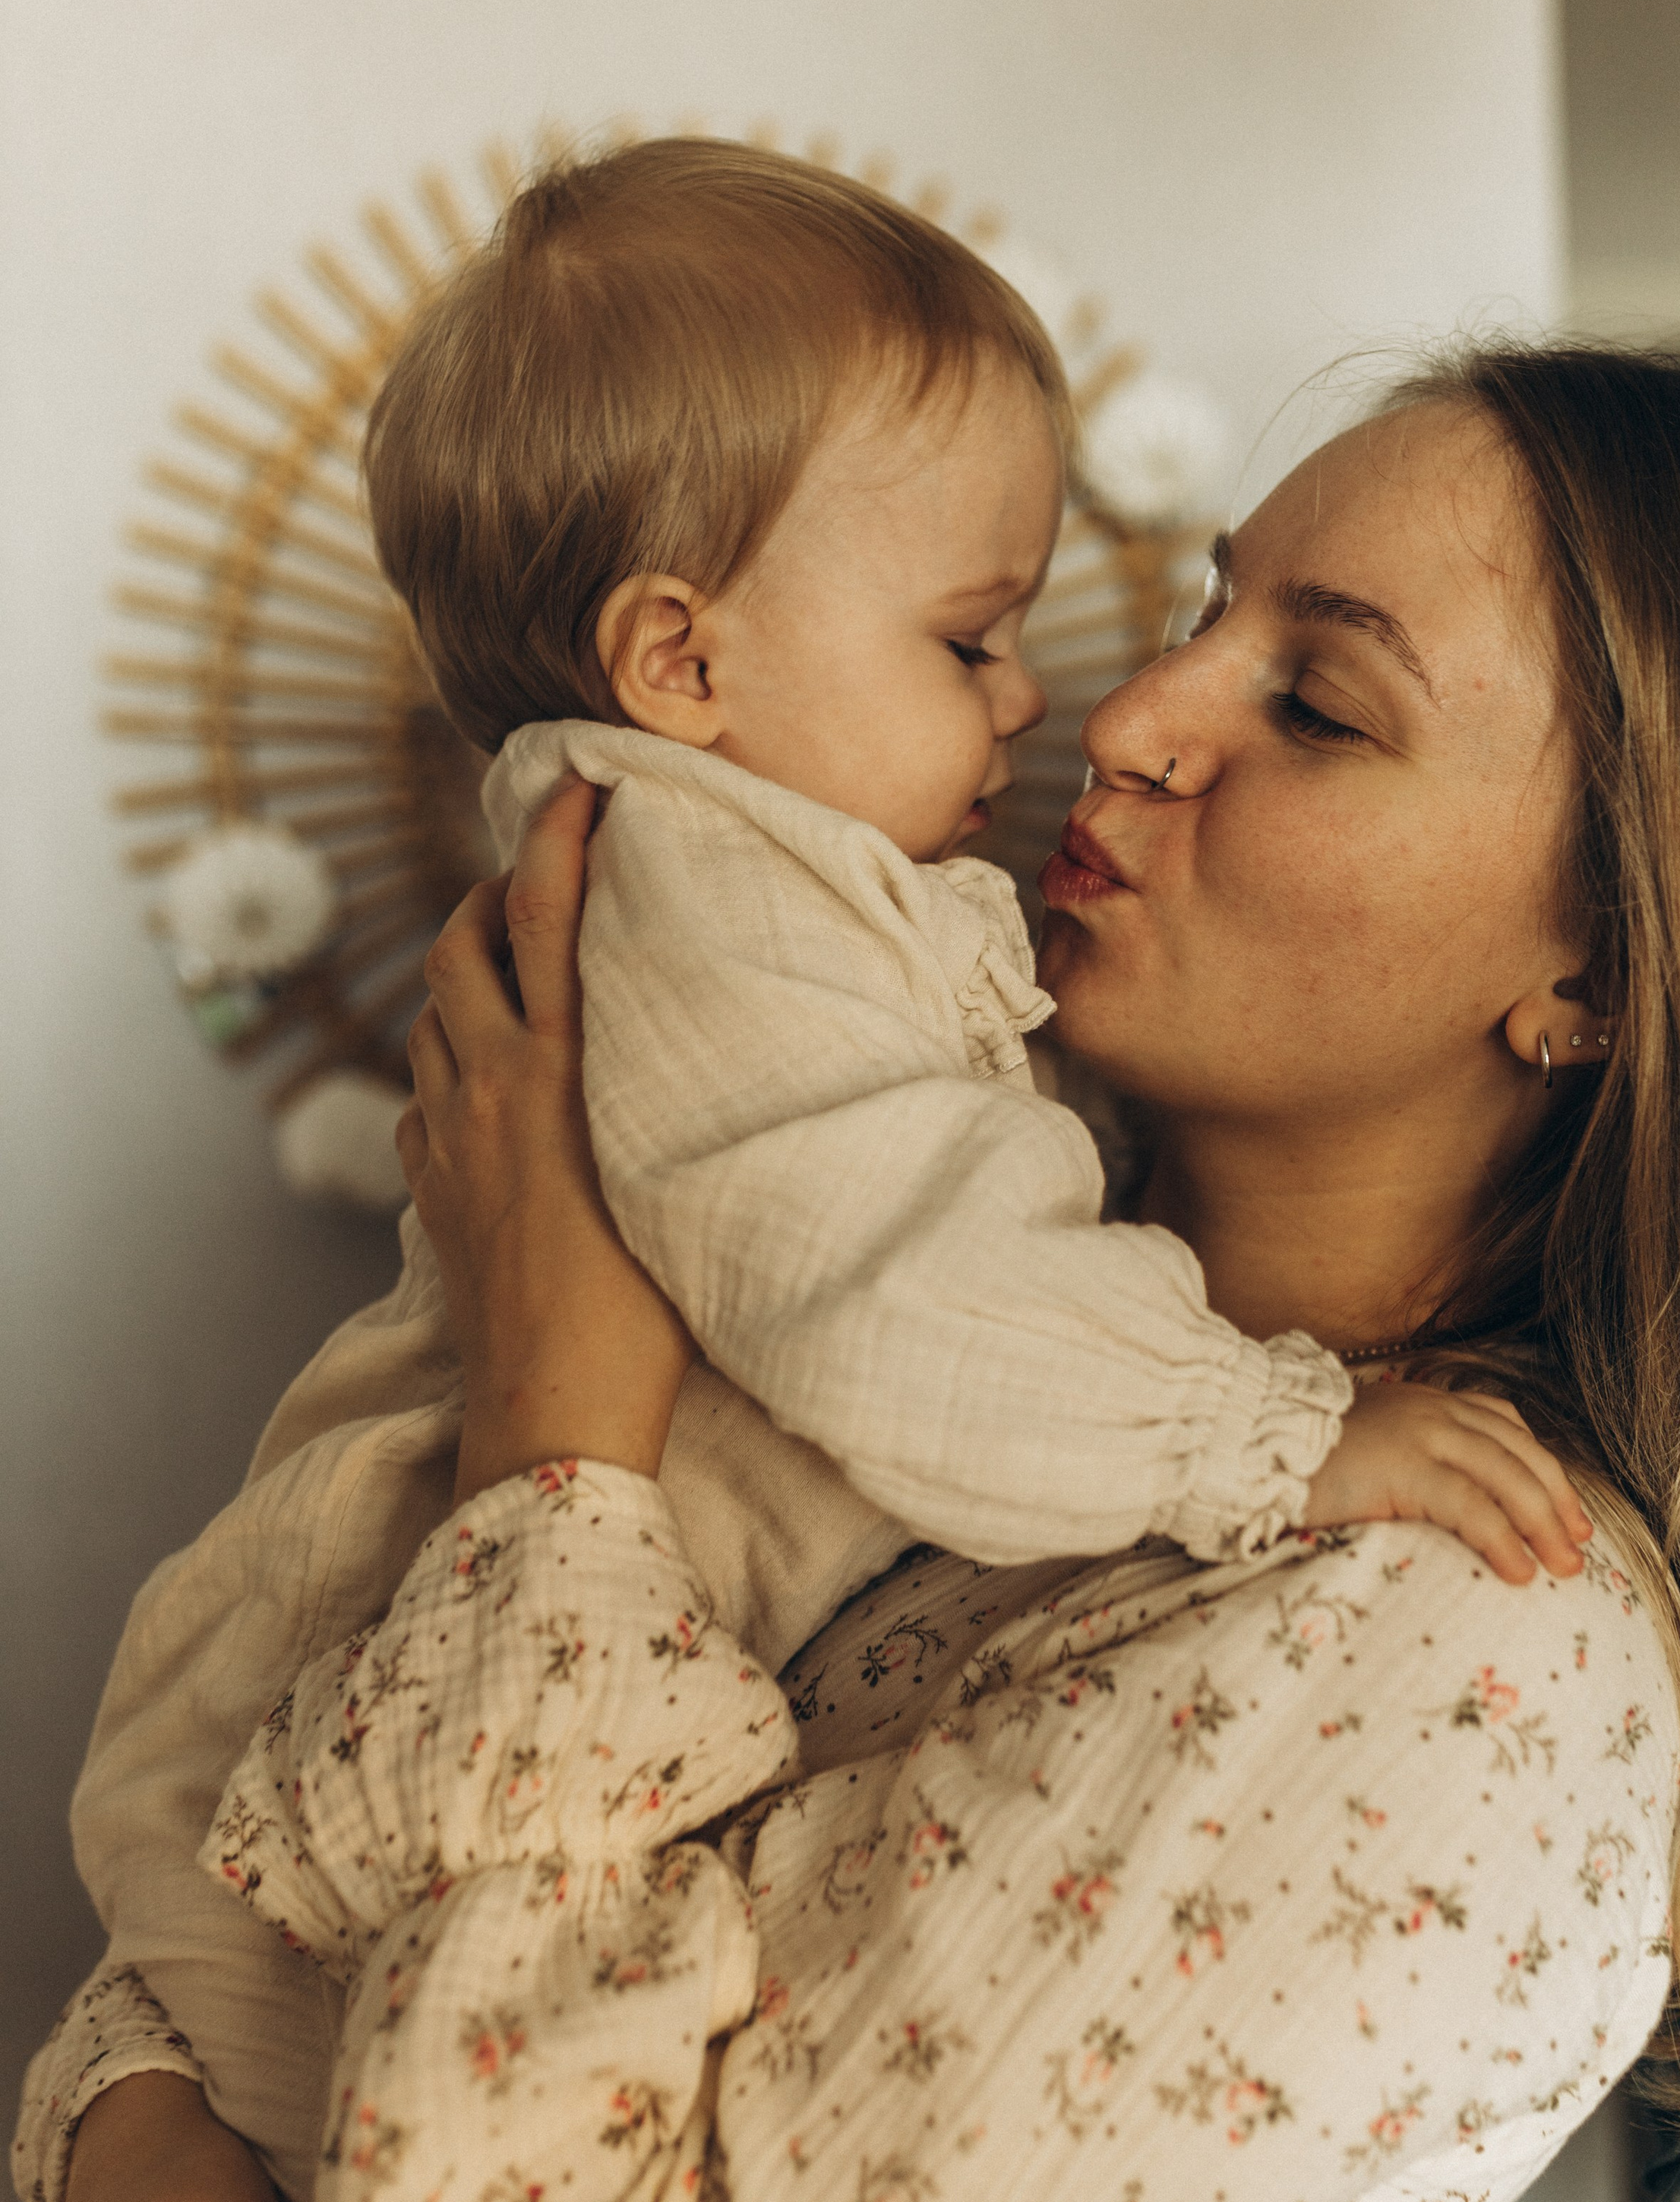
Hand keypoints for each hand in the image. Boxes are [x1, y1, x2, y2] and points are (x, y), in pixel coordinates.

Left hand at [398, 774, 694, 1504]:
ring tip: (515, 976)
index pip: (553, 914)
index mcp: (563, 1076)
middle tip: (540, 884)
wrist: (555, 1422)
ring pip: (432, 1020)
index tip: (580, 779)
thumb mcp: (687, 1182)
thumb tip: (734, 1050)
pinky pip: (423, 1102)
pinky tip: (484, 1089)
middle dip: (494, 897)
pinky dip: (448, 1068)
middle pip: (461, 945)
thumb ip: (691, 1101)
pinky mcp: (434, 1197)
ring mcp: (451, 1144)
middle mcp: (492, 1093)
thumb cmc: (651, 1322)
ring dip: (465, 979)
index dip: (563, 835)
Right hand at [1301, 1379, 1591, 1584]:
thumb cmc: (1294, 1460)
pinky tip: (1520, 1572)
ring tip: (1563, 1569)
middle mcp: (1433, 1410)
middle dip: (1558, 1502)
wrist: (1245, 1443)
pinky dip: (1503, 1539)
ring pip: (1508, 1477)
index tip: (1567, 1511)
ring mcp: (1421, 1435)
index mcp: (1426, 1402)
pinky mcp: (1405, 1468)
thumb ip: (1404, 1464)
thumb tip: (1435, 1510)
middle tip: (1578, 1547)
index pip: (1506, 1426)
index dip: (1544, 1468)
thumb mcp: (1364, 1450)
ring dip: (1544, 1525)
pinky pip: (1471, 1507)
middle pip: (1520, 1452)